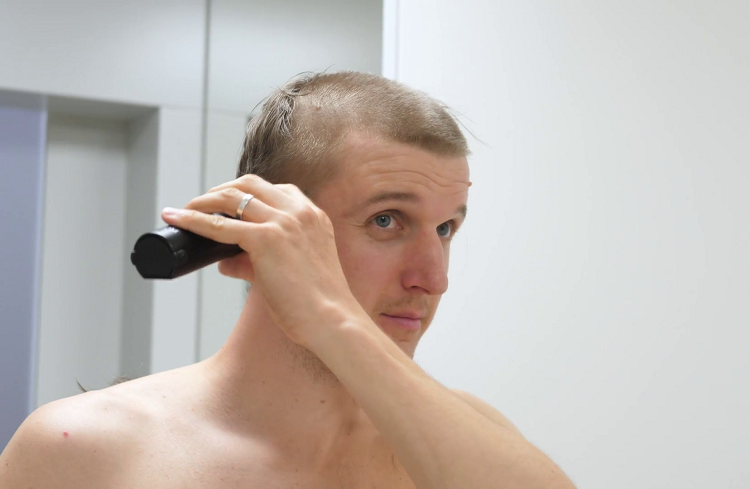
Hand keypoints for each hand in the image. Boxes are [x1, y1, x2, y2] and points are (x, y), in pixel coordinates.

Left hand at [161, 174, 361, 346]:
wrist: (332, 320)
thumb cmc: (318, 304)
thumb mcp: (294, 272)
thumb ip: (257, 262)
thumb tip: (226, 262)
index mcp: (314, 216)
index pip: (276, 189)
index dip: (246, 193)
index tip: (228, 203)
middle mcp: (300, 212)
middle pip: (250, 184)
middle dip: (221, 189)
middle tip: (201, 203)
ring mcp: (283, 223)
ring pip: (231, 197)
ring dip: (203, 200)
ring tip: (185, 210)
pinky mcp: (266, 240)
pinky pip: (219, 225)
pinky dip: (194, 220)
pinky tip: (178, 219)